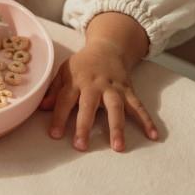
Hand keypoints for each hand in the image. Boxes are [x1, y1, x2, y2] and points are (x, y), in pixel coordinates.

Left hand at [39, 44, 158, 151]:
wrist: (107, 48)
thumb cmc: (82, 64)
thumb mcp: (64, 71)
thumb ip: (53, 89)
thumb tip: (41, 107)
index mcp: (76, 80)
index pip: (64, 100)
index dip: (58, 117)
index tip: (54, 135)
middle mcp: (94, 85)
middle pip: (88, 105)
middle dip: (84, 125)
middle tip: (81, 146)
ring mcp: (113, 88)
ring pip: (115, 107)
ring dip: (117, 127)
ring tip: (117, 147)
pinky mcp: (128, 90)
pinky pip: (138, 106)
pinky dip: (146, 120)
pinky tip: (153, 135)